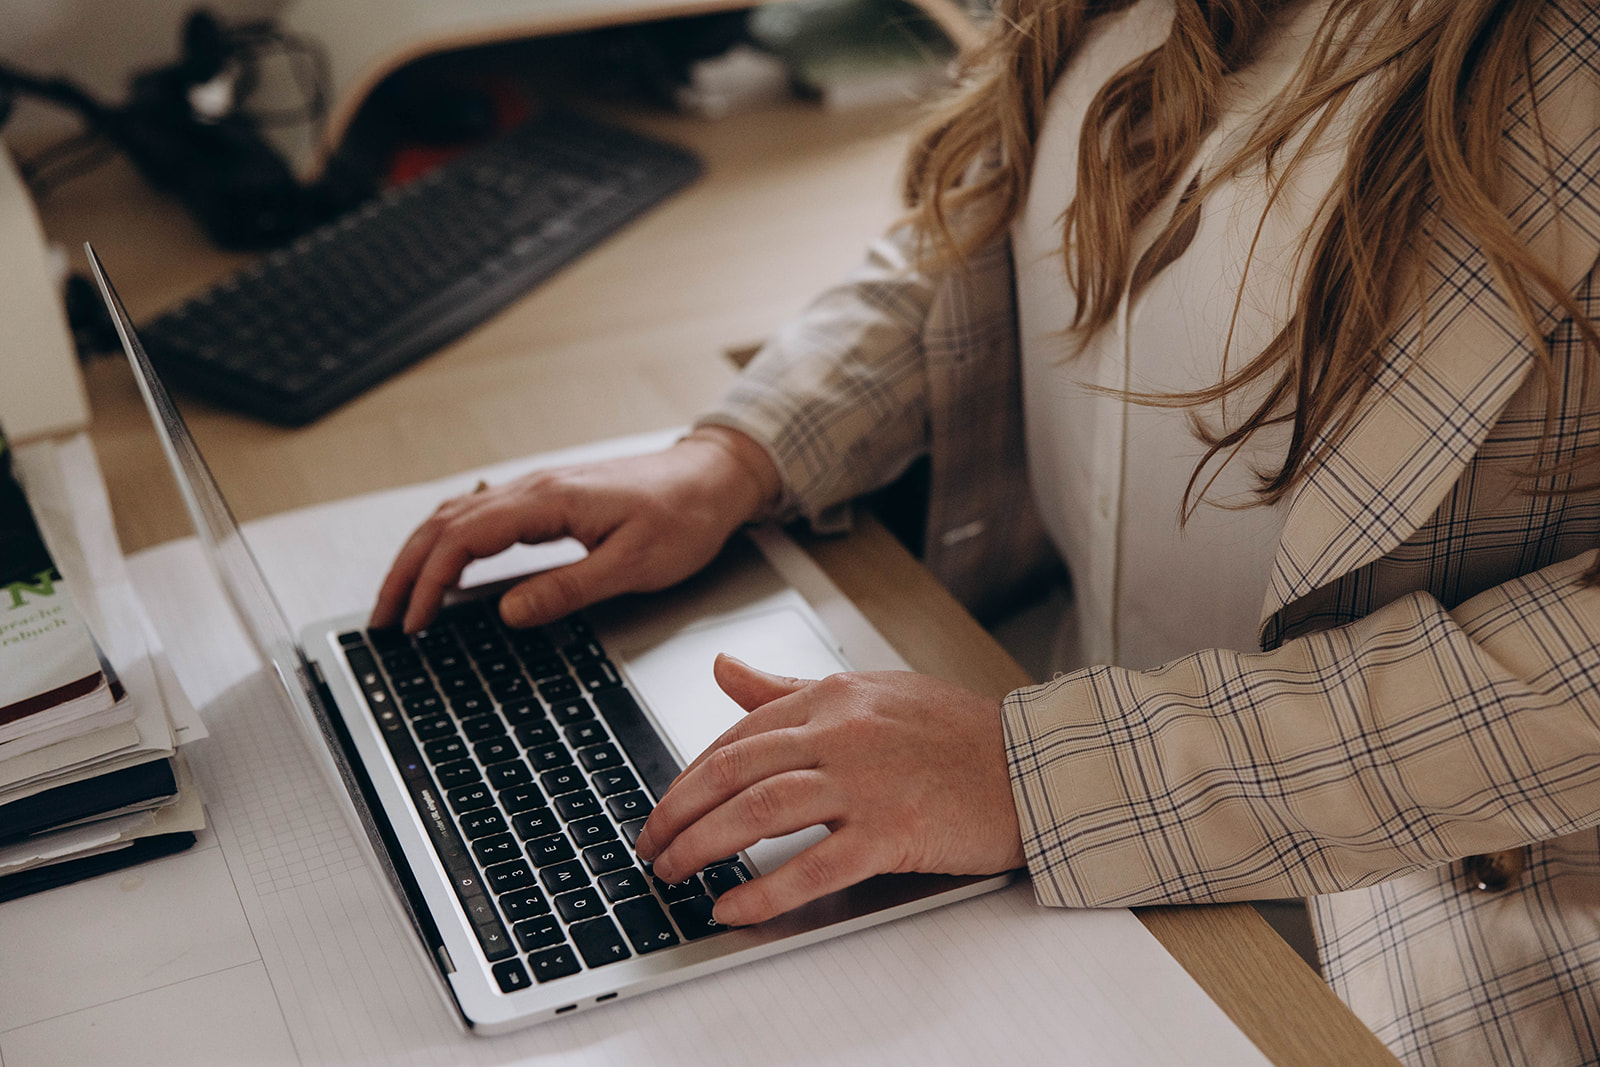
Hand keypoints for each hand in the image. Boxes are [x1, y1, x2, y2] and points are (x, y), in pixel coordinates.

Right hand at [370, 427, 780, 631]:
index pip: (463, 539)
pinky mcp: (548, 498)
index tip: (413, 623)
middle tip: (382, 619)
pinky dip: (448, 541)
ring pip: (456, 516)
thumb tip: (508, 612)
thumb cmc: (684, 516)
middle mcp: (534, 488)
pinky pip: (480, 514)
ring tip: (400, 599)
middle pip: (444, 524)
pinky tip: (442, 563)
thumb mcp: (633, 564)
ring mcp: (538, 489)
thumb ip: (568, 588)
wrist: (713, 477)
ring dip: (420, 556)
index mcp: (549, 500)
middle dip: (405, 572)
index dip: (429, 583)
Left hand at [635, 655, 1024, 926]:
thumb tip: (724, 668)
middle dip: (677, 813)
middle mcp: (841, 732)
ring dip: (701, 847)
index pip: (737, 735)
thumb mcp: (870, 691)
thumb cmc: (959, 733)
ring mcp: (866, 782)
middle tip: (650, 846)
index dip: (689, 776)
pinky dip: (763, 891)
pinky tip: (732, 907)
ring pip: (757, 812)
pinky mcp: (892, 830)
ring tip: (673, 873)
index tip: (667, 806)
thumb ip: (789, 686)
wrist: (1037, 765)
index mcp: (832, 696)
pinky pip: (812, 866)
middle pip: (732, 771)